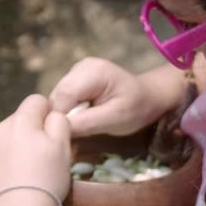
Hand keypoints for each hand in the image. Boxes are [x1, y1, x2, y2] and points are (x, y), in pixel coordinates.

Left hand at [0, 94, 71, 205]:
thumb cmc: (45, 180)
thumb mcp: (63, 147)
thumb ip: (59, 121)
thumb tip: (51, 113)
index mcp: (20, 121)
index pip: (36, 100)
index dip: (47, 114)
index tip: (53, 134)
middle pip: (18, 121)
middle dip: (29, 133)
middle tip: (41, 159)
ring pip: (3, 140)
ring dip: (13, 149)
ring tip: (25, 175)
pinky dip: (0, 166)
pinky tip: (10, 184)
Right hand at [49, 57, 185, 136]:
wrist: (149, 96)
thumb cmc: (137, 108)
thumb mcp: (115, 120)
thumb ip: (86, 123)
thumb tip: (59, 130)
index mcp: (92, 71)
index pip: (62, 96)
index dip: (60, 118)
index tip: (64, 138)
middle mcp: (80, 67)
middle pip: (56, 96)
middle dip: (61, 118)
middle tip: (73, 137)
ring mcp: (77, 71)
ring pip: (57, 98)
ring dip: (64, 115)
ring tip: (81, 128)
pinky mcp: (76, 79)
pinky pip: (63, 98)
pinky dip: (68, 111)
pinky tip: (82, 119)